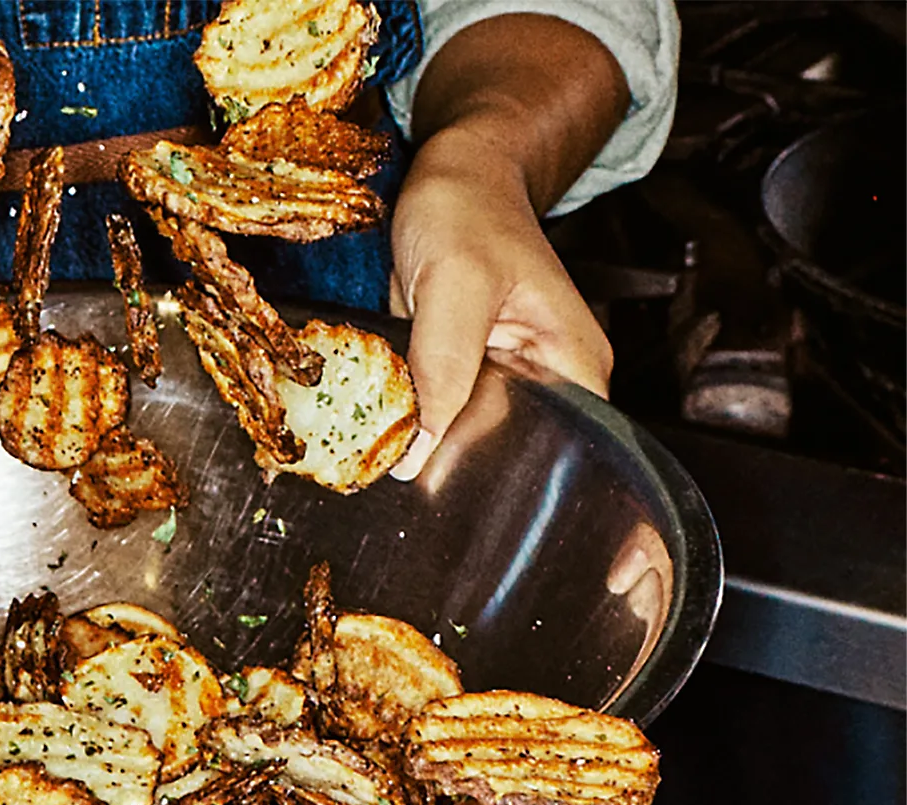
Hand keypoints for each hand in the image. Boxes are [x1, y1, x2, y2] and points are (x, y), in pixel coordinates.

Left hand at [385, 128, 614, 480]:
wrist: (449, 172)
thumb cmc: (468, 210)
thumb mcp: (456, 285)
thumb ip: (443, 369)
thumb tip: (420, 455)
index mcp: (572, 364)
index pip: (556, 449)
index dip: (502, 473)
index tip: (447, 488)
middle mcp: (542, 376)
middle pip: (504, 449)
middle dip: (452, 462)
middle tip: (397, 471)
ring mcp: (498, 374)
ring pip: (461, 433)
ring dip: (421, 441)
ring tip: (379, 450)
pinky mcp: (457, 369)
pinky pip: (432, 408)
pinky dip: (405, 415)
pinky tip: (376, 423)